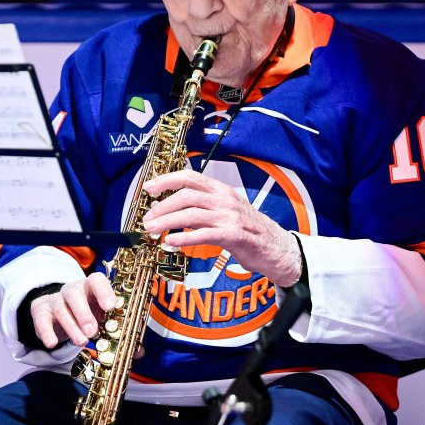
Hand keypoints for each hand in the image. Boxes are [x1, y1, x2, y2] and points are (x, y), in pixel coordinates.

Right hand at [29, 274, 116, 348]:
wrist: (58, 316)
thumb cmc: (85, 314)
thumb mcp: (97, 314)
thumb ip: (106, 318)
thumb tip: (116, 328)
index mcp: (89, 287)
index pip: (95, 280)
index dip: (103, 291)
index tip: (110, 307)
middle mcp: (71, 290)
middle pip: (74, 294)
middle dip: (84, 314)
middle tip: (92, 331)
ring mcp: (55, 299)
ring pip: (60, 309)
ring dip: (71, 327)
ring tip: (81, 342)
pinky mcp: (41, 312)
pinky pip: (42, 320)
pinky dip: (47, 332)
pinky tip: (52, 343)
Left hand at [141, 169, 302, 286]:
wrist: (276, 247)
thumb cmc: (248, 230)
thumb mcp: (227, 210)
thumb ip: (204, 206)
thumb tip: (173, 208)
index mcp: (221, 190)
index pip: (190, 177)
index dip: (166, 180)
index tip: (149, 188)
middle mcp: (225, 199)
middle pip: (186, 195)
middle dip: (162, 206)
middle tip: (147, 218)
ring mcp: (230, 217)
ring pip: (191, 214)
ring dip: (167, 222)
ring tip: (152, 231)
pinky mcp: (233, 235)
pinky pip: (203, 234)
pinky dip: (184, 238)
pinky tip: (171, 242)